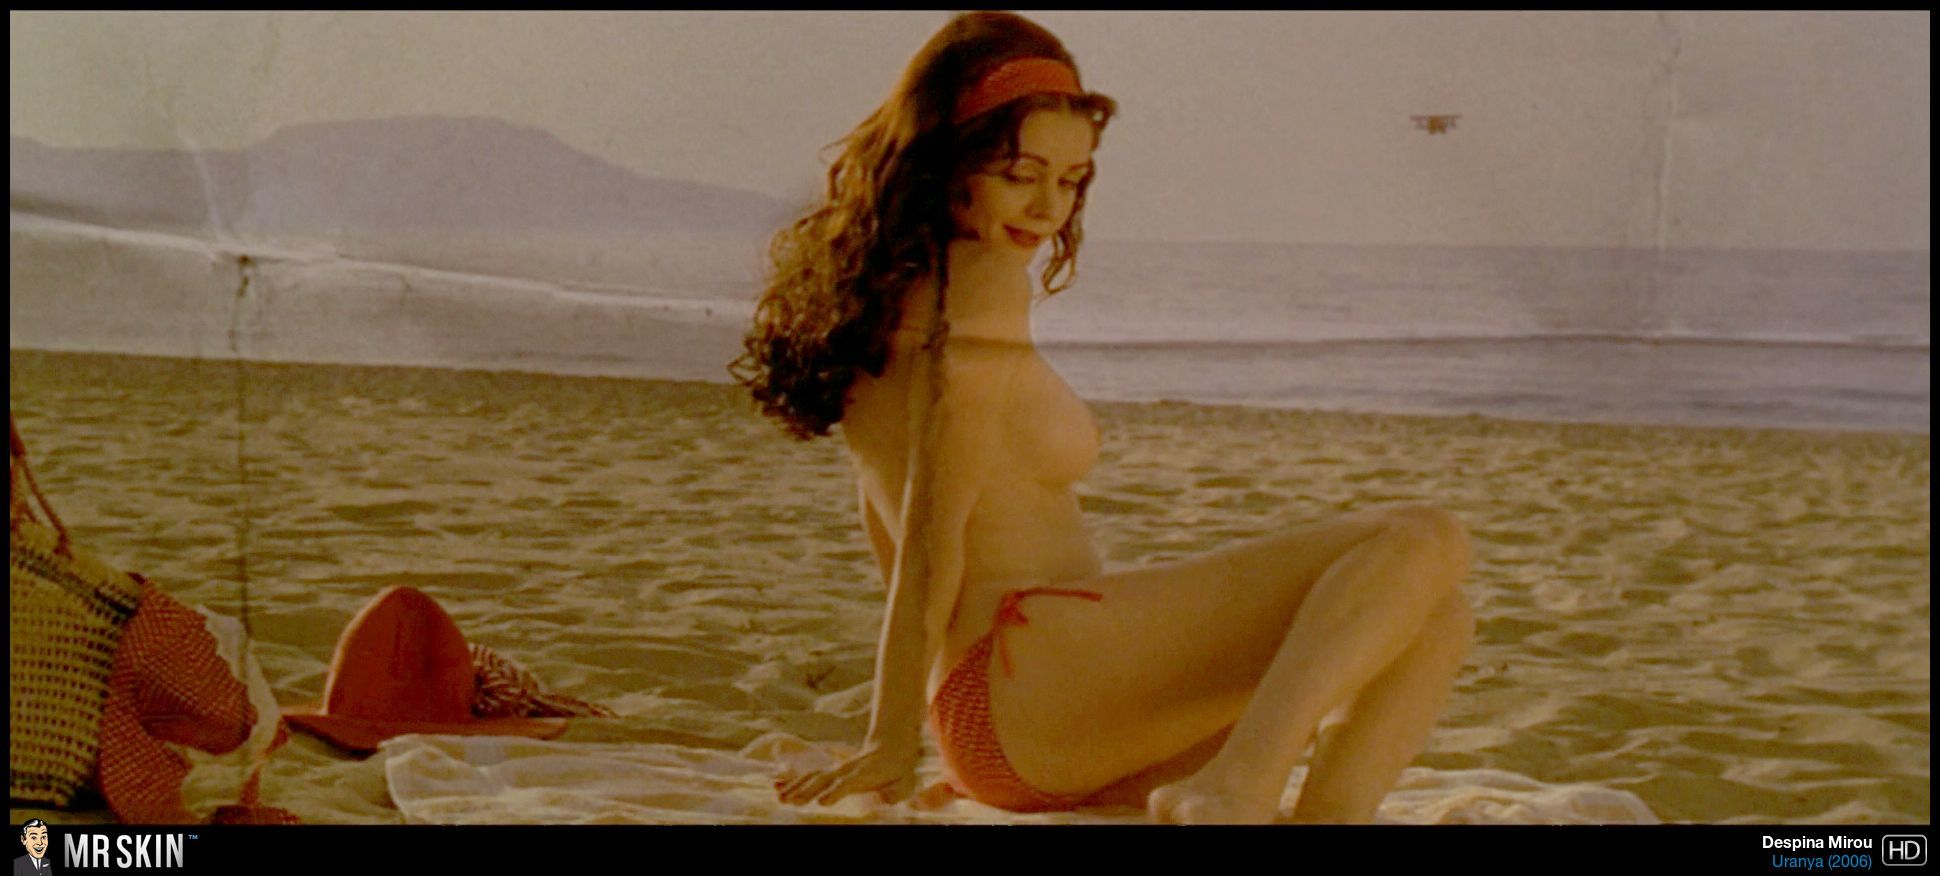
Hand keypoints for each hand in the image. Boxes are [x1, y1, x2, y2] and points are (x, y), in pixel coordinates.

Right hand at [774, 742, 918, 806]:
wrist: (891, 747)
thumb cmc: (900, 771)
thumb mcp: (905, 783)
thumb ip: (896, 793)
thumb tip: (884, 800)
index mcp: (864, 775)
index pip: (846, 783)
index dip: (834, 792)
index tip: (822, 802)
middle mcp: (846, 771)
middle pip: (823, 780)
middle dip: (806, 790)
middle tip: (790, 801)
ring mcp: (836, 770)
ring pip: (813, 777)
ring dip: (795, 786)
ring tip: (779, 796)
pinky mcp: (830, 773)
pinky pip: (809, 777)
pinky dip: (793, 781)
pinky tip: (777, 787)